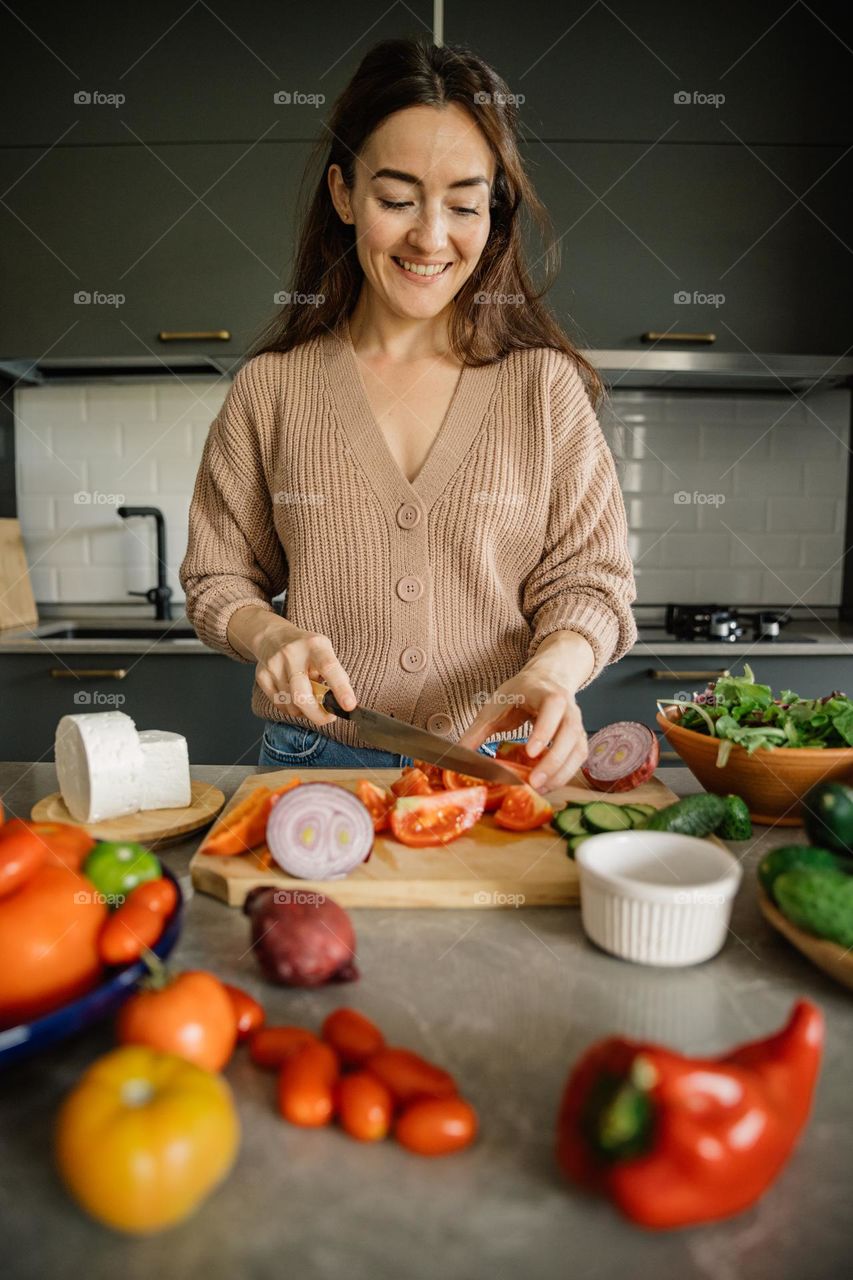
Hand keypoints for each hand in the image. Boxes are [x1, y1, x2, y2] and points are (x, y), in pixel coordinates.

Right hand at [253, 625, 357, 726]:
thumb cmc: (306, 648)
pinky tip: (295, 698)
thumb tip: (341, 703)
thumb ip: (334, 675)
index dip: (341, 689)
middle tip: (328, 718)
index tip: (349, 706)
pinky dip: (291, 708)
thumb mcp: (325, 652)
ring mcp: (274, 665)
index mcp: (315, 646)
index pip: (329, 668)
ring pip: (291, 705)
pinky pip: (280, 705)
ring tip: (309, 700)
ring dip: (304, 711)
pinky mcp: (262, 676)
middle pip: (302, 695)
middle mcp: (292, 654)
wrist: (272, 636)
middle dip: (317, 715)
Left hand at [457, 669, 588, 791]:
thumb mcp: (494, 707)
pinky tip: (548, 784)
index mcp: (544, 692)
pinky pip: (578, 757)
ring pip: (577, 748)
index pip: (552, 706)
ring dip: (562, 772)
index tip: (530, 752)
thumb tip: (456, 757)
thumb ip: (476, 732)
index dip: (544, 730)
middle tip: (534, 781)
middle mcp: (567, 707)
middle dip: (554, 759)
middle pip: (569, 732)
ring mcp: (576, 723)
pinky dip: (566, 773)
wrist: (545, 680)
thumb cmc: (519, 694)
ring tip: (540, 788)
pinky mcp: (577, 737)